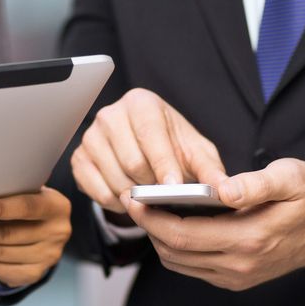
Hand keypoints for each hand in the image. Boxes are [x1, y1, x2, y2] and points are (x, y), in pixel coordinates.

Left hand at [0, 187, 71, 287]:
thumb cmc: (25, 201)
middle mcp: (57, 233)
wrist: (44, 230)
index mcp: (56, 206)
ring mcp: (47, 257)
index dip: (1, 209)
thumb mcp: (26, 190)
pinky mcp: (32, 274)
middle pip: (6, 235)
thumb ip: (7, 189)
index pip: (27, 207)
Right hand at [71, 88, 226, 213]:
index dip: (163, 164)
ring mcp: (91, 136)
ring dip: (135, 196)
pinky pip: (96, 190)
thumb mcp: (196, 154)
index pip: (151, 135)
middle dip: (152, 185)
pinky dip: (115, 202)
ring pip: (114, 178)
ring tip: (149, 197)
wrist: (145, 148)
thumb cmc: (173, 147)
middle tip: (165, 195)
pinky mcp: (78, 158)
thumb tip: (225, 191)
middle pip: (131, 161)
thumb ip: (211, 170)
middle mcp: (111, 114)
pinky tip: (129, 198)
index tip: (173, 187)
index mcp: (141, 103)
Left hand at [121, 158, 304, 290]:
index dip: (153, 218)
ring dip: (159, 239)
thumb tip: (223, 189)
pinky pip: (192, 267)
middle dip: (148, 226)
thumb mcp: (290, 178)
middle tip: (133, 200)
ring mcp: (237, 275)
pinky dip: (175, 249)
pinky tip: (171, 225)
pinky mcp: (235, 279)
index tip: (135, 198)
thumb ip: (255, 183)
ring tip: (148, 211)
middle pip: (175, 251)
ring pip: (179, 263)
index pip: (184, 234)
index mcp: (249, 237)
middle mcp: (239, 264)